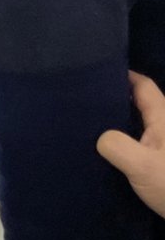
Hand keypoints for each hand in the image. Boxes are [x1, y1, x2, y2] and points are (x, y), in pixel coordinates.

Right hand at [97, 72, 164, 217]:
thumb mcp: (142, 166)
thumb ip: (117, 145)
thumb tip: (101, 138)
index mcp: (164, 119)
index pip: (143, 86)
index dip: (123, 75)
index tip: (96, 72)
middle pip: (140, 105)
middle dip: (115, 100)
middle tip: (83, 102)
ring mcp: (164, 150)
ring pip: (138, 127)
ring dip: (118, 125)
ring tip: (88, 127)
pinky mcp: (162, 167)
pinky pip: (139, 147)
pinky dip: (123, 145)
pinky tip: (105, 155)